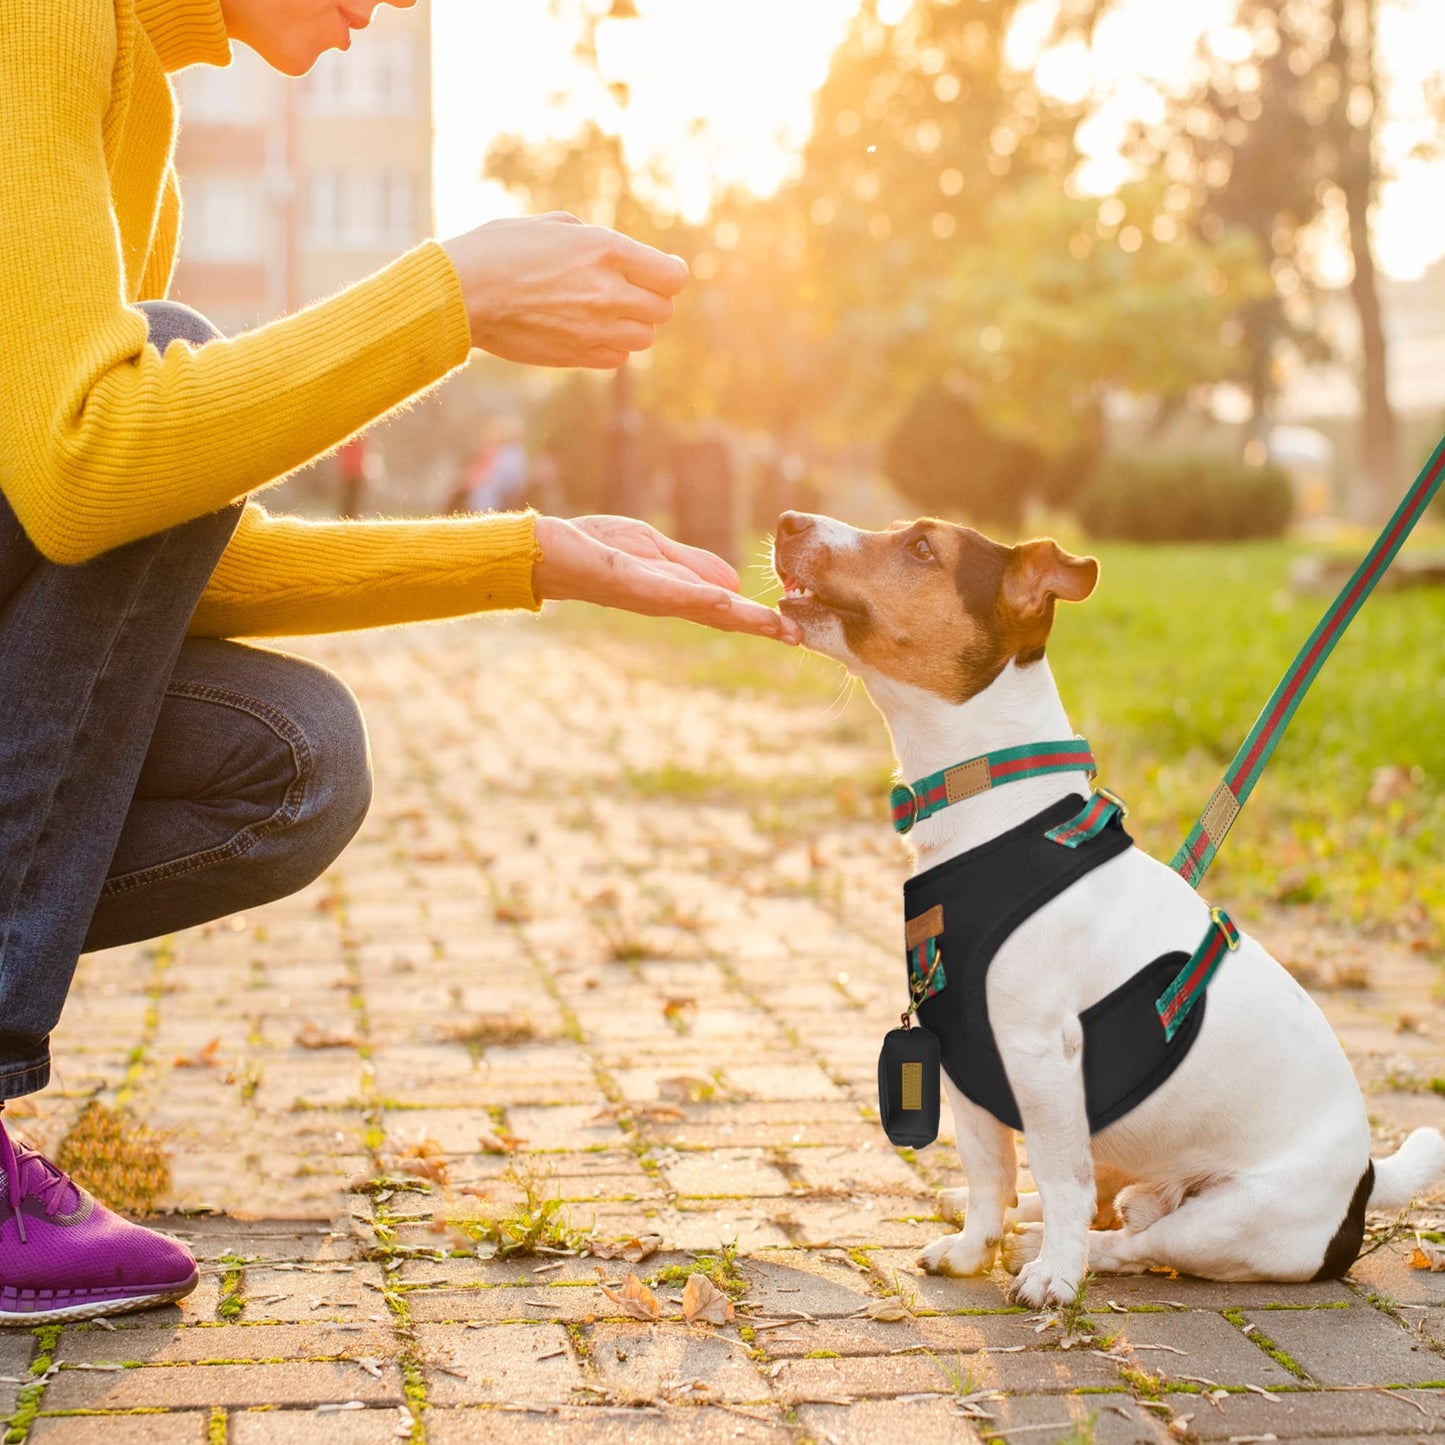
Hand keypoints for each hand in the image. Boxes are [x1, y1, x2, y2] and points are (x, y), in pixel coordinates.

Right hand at [441, 214, 687, 368]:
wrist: (463, 293)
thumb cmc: (500, 250)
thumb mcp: (553, 227)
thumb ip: (597, 241)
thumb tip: (624, 255)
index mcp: (606, 250)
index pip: (672, 276)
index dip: (670, 274)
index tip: (661, 272)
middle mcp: (608, 292)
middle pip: (663, 310)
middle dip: (650, 300)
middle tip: (629, 292)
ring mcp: (595, 329)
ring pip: (644, 338)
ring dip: (633, 327)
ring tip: (606, 313)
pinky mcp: (578, 356)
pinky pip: (618, 359)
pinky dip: (613, 348)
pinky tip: (590, 332)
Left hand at [532, 515, 800, 643]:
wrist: (547, 550)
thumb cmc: (597, 548)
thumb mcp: (655, 551)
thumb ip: (692, 565)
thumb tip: (735, 587)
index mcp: (675, 592)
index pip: (724, 609)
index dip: (758, 619)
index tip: (795, 631)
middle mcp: (665, 600)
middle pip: (719, 616)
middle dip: (758, 626)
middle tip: (796, 637)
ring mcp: (647, 593)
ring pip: (700, 607)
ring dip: (738, 616)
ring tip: (773, 624)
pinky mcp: (626, 579)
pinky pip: (665, 590)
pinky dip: (696, 596)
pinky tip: (724, 601)